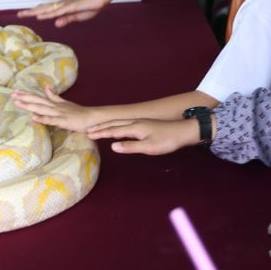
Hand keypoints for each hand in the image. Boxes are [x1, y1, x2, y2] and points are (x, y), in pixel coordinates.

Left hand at [11, 84, 99, 131]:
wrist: (92, 118)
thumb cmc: (78, 112)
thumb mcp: (65, 103)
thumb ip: (54, 96)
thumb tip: (46, 87)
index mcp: (54, 103)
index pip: (38, 97)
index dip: (27, 94)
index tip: (15, 91)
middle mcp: (55, 106)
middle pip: (37, 101)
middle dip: (24, 98)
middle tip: (12, 95)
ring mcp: (59, 113)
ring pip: (42, 109)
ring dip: (29, 106)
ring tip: (18, 103)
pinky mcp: (64, 121)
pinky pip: (52, 120)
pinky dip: (43, 118)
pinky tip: (34, 118)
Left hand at [17, 0, 126, 26]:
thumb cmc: (90, 6)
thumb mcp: (77, 17)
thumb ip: (66, 20)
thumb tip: (55, 24)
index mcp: (62, 8)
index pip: (45, 10)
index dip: (34, 12)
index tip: (24, 14)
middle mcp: (61, 5)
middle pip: (43, 8)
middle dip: (31, 11)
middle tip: (18, 14)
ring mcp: (66, 5)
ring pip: (48, 9)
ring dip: (36, 12)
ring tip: (25, 14)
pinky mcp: (71, 7)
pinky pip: (58, 11)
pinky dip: (48, 14)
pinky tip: (42, 16)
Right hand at [86, 118, 200, 154]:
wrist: (182, 132)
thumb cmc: (167, 141)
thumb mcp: (148, 147)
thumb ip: (130, 147)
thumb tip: (112, 146)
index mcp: (134, 127)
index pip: (113, 130)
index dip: (101, 133)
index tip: (88, 134)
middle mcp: (135, 122)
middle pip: (114, 124)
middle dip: (100, 127)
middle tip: (88, 130)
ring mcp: (140, 122)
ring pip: (119, 123)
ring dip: (107, 125)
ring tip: (98, 128)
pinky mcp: (144, 124)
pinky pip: (124, 123)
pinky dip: (115, 125)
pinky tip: (117, 128)